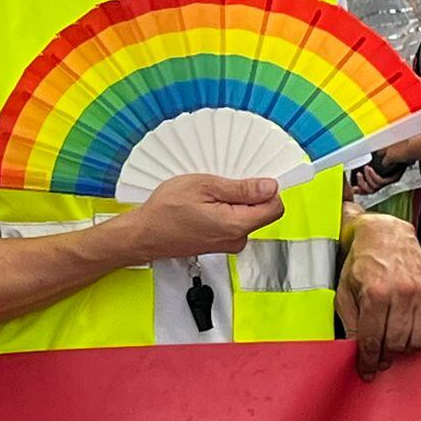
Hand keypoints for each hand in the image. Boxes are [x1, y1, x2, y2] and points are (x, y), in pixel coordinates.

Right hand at [122, 175, 284, 263]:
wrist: (145, 234)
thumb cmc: (166, 211)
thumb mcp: (204, 186)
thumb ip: (241, 189)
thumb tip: (269, 187)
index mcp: (236, 225)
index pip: (275, 207)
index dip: (268, 189)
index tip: (258, 177)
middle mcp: (236, 238)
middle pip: (262, 211)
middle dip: (248, 193)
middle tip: (223, 182)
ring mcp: (228, 243)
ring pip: (247, 215)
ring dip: (235, 201)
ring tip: (210, 193)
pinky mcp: (221, 243)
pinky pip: (234, 222)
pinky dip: (226, 209)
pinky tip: (206, 203)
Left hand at [337, 215, 420, 378]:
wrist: (386, 235)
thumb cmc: (363, 262)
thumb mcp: (345, 291)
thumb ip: (350, 323)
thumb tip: (356, 351)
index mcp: (375, 293)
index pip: (373, 341)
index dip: (368, 361)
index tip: (367, 371)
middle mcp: (402, 293)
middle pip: (396, 345)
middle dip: (385, 354)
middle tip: (379, 353)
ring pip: (417, 341)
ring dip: (404, 348)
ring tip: (393, 339)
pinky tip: (411, 330)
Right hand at [351, 147, 410, 197]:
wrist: (410, 150)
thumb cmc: (399, 151)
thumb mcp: (383, 156)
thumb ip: (375, 162)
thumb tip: (366, 163)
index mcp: (383, 178)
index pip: (370, 188)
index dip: (361, 189)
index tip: (354, 188)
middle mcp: (387, 182)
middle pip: (371, 190)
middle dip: (362, 184)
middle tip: (358, 175)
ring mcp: (390, 181)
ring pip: (374, 187)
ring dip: (367, 178)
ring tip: (365, 169)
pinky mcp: (393, 179)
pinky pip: (379, 182)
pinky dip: (372, 176)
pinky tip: (369, 170)